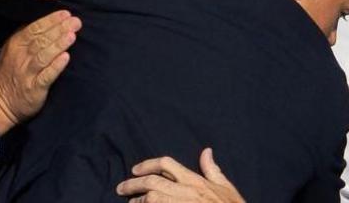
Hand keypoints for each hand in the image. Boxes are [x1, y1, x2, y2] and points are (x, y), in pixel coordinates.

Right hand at [0, 10, 81, 134]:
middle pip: (41, 40)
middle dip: (59, 29)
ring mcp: (27, 73)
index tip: (65, 14)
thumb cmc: (10, 72)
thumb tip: (47, 20)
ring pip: (43, 56)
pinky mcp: (34, 88)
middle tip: (75, 21)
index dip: (50, 20)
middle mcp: (20, 57)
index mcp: (16, 44)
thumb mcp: (12, 50)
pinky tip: (66, 58)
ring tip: (72, 35)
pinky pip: (46, 76)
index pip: (34, 28)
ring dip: (58, 44)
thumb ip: (27, 36)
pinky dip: (56, 66)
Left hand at [116, 148, 244, 201]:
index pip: (166, 164)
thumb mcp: (226, 189)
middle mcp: (188, 192)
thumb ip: (213, 170)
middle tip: (121, 188)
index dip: (147, 164)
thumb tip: (207, 151)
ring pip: (152, 199)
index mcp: (196, 182)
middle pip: (153, 182)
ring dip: (137, 201)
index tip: (135, 169)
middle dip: (133, 184)